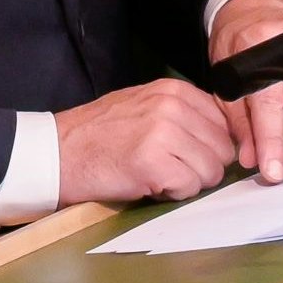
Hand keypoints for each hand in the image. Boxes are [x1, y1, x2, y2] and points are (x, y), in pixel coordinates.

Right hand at [55, 78, 240, 205]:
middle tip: (171, 168)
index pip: (223, 122)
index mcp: (173, 90)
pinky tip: (150, 184)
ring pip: (210, 170)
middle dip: (202, 166)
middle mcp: (172, 106)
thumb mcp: (144, 105)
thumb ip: (182, 113)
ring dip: (188, 181)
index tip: (191, 155)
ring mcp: (164, 133)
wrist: (59, 151)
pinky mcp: (154, 163)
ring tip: (158, 174)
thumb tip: (220, 136)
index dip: (210, 146)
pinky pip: (189, 187)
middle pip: (222, 148)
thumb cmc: (100, 134)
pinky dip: (173, 193)